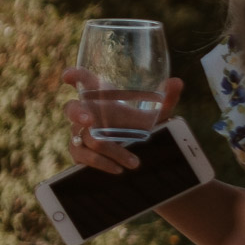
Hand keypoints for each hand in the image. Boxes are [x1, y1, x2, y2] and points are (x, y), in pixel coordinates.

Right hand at [61, 70, 183, 172]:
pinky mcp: (79, 150)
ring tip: (132, 162)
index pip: (83, 80)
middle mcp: (87, 112)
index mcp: (101, 96)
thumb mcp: (156, 114)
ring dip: (108, 150)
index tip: (67, 76)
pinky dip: (101, 163)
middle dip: (78, 112)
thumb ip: (167, 98)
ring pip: (83, 137)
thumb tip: (177, 82)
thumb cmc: (140, 126)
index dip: (73, 76)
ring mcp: (79, 132)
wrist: (136, 151)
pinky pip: (82, 156)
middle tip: (90, 120)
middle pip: (71, 108)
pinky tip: (118, 168)